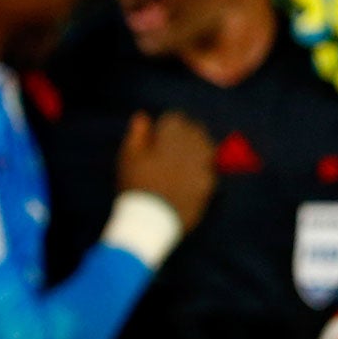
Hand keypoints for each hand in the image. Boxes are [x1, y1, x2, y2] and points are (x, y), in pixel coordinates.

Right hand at [116, 110, 215, 229]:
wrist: (150, 222)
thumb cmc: (134, 187)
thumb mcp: (128, 158)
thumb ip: (137, 134)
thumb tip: (143, 116)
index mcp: (171, 137)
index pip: (175, 118)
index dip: (164, 128)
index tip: (156, 139)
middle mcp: (192, 147)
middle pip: (195, 130)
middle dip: (184, 136)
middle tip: (168, 152)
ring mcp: (203, 166)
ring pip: (206, 147)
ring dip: (196, 151)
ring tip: (181, 164)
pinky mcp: (209, 184)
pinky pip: (209, 169)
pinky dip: (201, 170)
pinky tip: (187, 180)